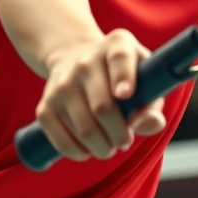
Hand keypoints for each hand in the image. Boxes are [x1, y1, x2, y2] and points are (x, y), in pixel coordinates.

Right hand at [35, 29, 165, 161]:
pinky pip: (62, 141)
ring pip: (85, 129)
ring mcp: (62, 83)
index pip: (120, 58)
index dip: (123, 77)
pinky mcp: (45, 106)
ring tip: (109, 144)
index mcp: (117, 45)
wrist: (74, 58)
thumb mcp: (144, 79)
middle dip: (120, 134)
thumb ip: (152, 103)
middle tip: (124, 140)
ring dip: (102, 148)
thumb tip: (151, 123)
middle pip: (102, 107)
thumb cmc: (121, 75)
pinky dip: (80, 152)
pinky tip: (88, 148)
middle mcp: (85, 61)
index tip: (126, 94)